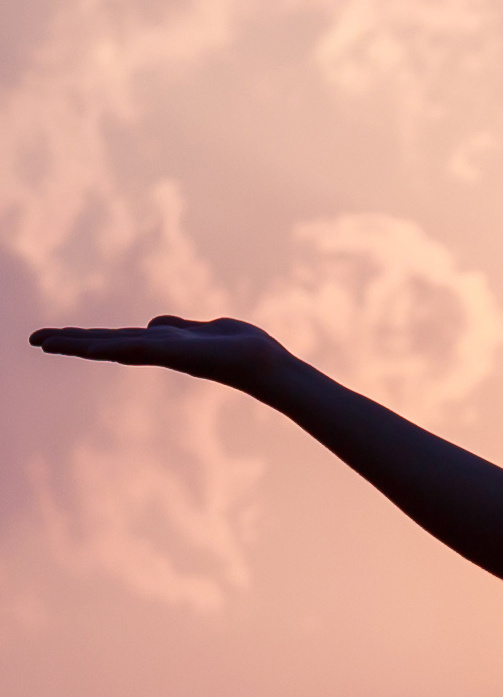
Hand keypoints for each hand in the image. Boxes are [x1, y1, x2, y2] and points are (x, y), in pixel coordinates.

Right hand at [28, 316, 293, 394]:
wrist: (267, 364)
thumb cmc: (243, 349)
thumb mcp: (204, 330)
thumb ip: (178, 328)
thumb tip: (153, 325)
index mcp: (164, 344)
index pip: (117, 339)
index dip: (87, 338)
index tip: (57, 338)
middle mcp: (159, 351)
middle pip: (107, 344)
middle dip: (71, 342)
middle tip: (35, 340)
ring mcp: (164, 353)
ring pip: (113, 347)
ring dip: (79, 344)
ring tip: (45, 343)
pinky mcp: (174, 353)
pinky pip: (136, 348)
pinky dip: (110, 348)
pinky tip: (88, 348)